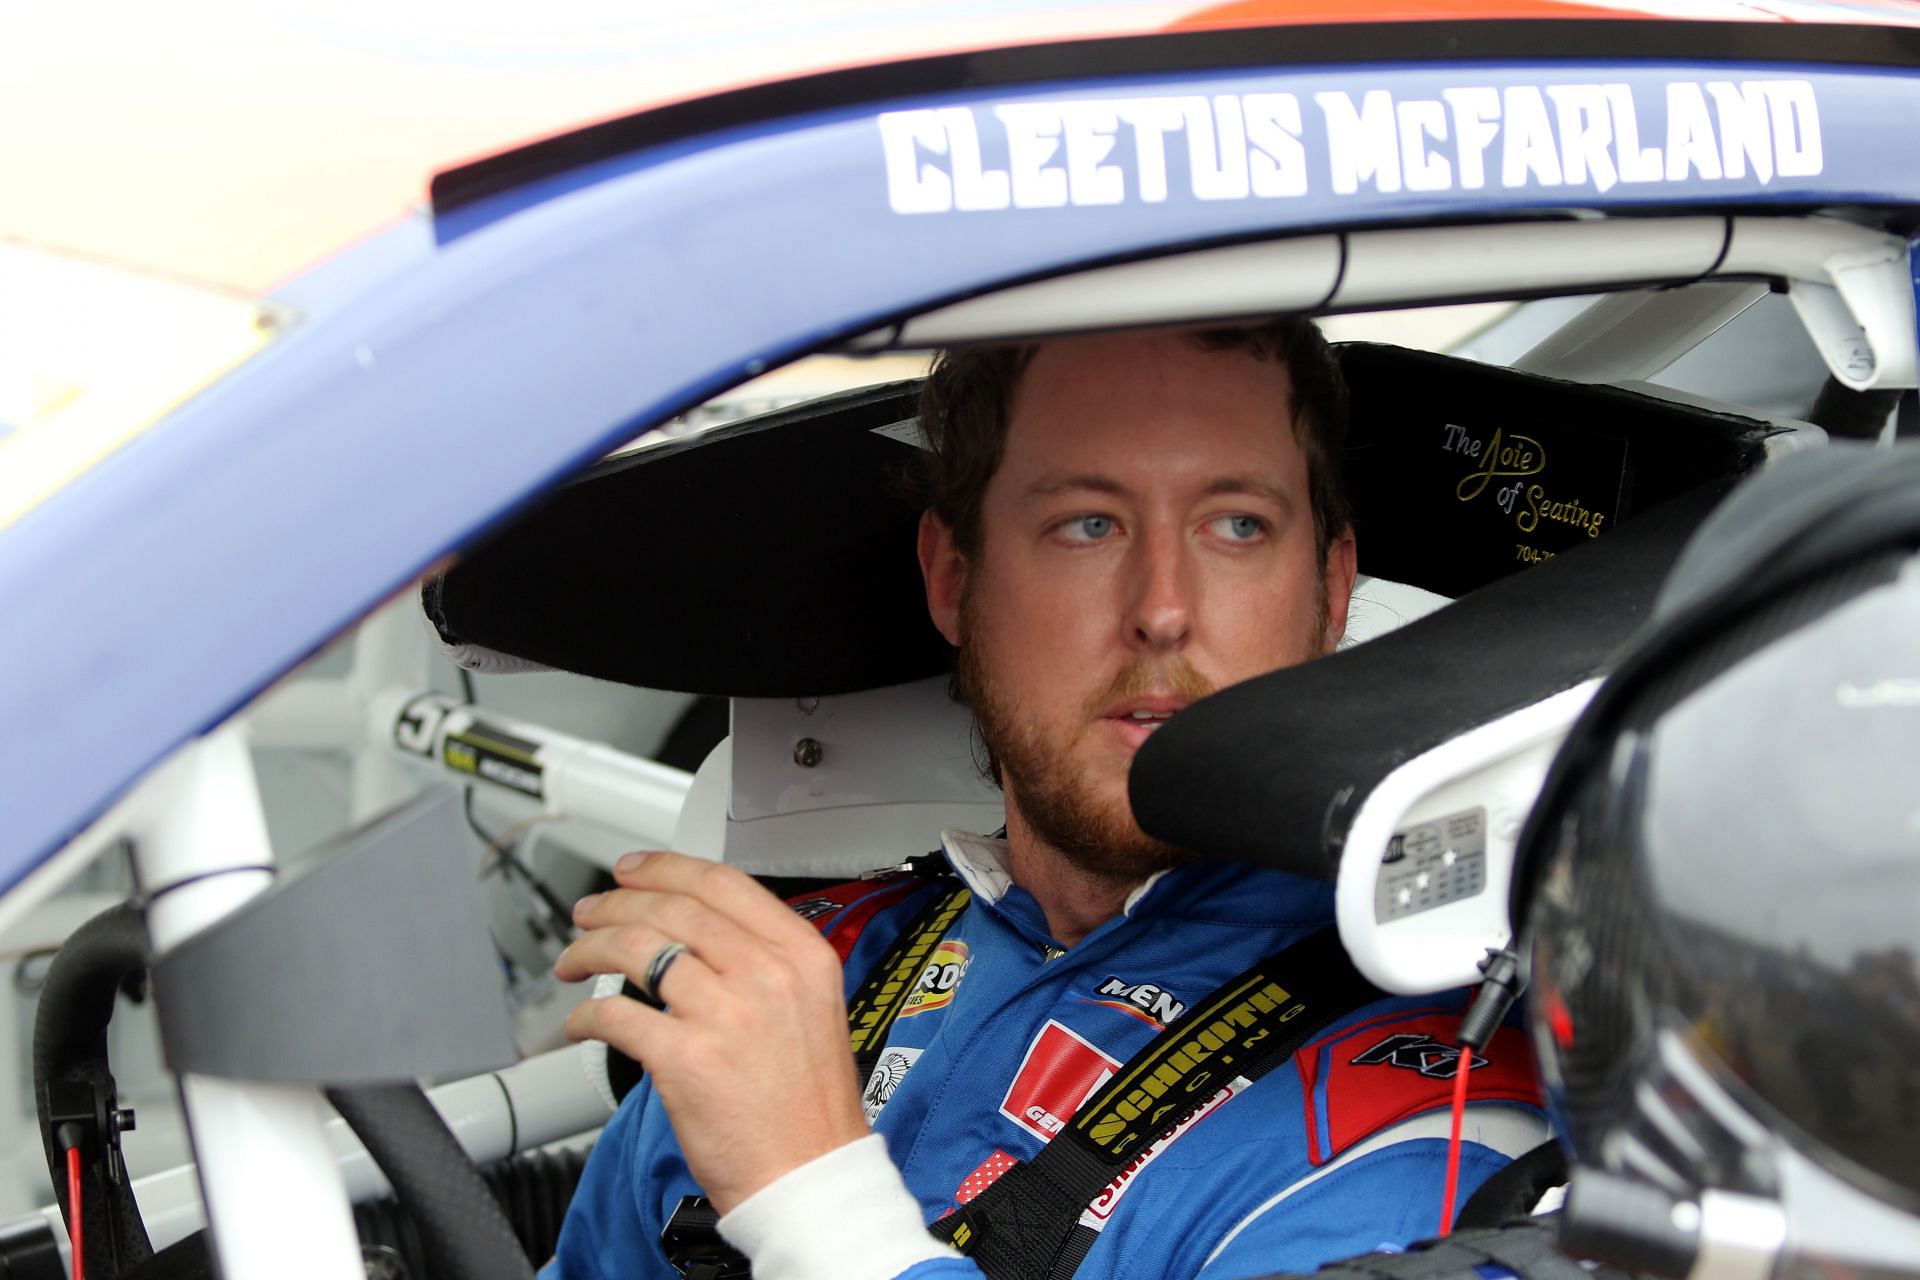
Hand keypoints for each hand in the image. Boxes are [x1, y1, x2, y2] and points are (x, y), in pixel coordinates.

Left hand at [554, 851, 871, 1212]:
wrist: (810, 1177)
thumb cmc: (809, 1109)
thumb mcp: (812, 1009)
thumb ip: (766, 964)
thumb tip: (699, 936)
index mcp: (802, 956)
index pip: (723, 884)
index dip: (666, 868)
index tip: (634, 870)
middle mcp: (766, 976)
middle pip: (674, 911)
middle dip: (618, 903)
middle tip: (591, 911)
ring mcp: (726, 1015)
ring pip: (638, 951)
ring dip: (590, 949)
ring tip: (573, 959)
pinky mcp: (685, 1060)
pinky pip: (617, 1015)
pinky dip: (586, 1014)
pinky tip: (580, 1021)